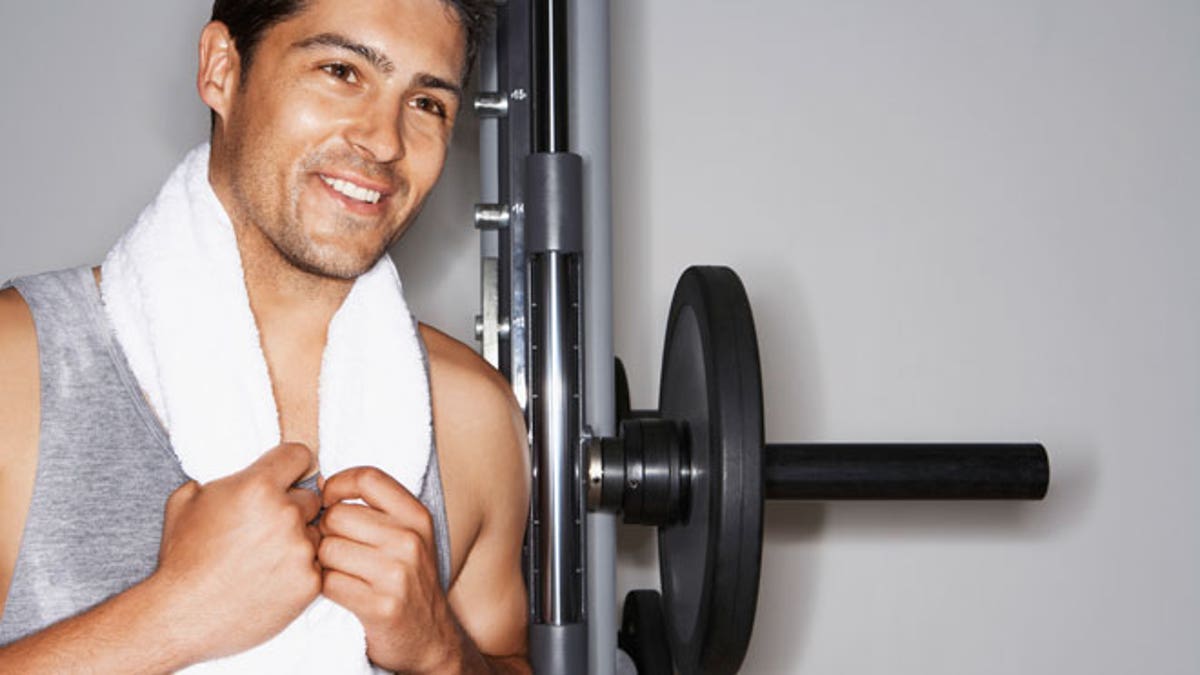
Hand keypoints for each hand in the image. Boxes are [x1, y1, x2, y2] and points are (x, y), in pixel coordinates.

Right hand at [153, 443, 322, 663]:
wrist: (181, 617)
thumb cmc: (181, 560)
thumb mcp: (186, 501)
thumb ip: (219, 478)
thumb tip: (236, 474)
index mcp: (258, 486)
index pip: (299, 455)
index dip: (291, 466)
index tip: (287, 477)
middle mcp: (286, 513)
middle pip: (310, 497)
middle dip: (291, 509)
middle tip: (264, 529)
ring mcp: (301, 549)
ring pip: (315, 532)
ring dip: (298, 541)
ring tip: (264, 558)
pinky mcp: (310, 582)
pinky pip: (316, 565)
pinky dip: (299, 570)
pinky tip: (271, 579)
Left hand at [318, 466, 460, 672]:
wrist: (431, 637)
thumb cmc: (410, 581)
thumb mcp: (408, 535)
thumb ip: (374, 508)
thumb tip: (322, 483)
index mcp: (417, 516)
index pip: (367, 478)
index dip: (337, 485)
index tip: (328, 501)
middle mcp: (410, 540)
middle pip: (337, 515)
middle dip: (325, 531)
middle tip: (334, 548)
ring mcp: (397, 574)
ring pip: (327, 549)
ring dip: (322, 563)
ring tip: (338, 571)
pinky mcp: (380, 605)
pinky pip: (328, 583)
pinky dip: (325, 588)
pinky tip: (341, 591)